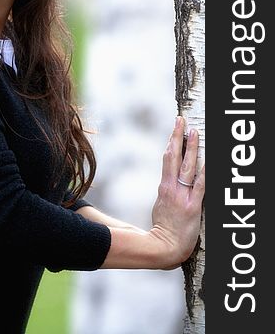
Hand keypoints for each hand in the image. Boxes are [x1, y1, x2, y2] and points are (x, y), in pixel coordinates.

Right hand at [149, 116, 204, 268]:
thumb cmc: (164, 228)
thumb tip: (169, 179)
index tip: (175, 128)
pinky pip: (200, 185)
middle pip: (175, 156)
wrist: (165, 246)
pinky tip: (207, 161)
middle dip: (178, 137)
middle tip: (180, 120)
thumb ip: (166, 190)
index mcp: (164, 186)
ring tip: (194, 132)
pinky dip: (204, 172)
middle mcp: (172, 188)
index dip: (172, 141)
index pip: (168, 158)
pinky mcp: (193, 206)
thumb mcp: (160, 205)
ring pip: (187, 166)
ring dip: (191, 148)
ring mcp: (183, 196)